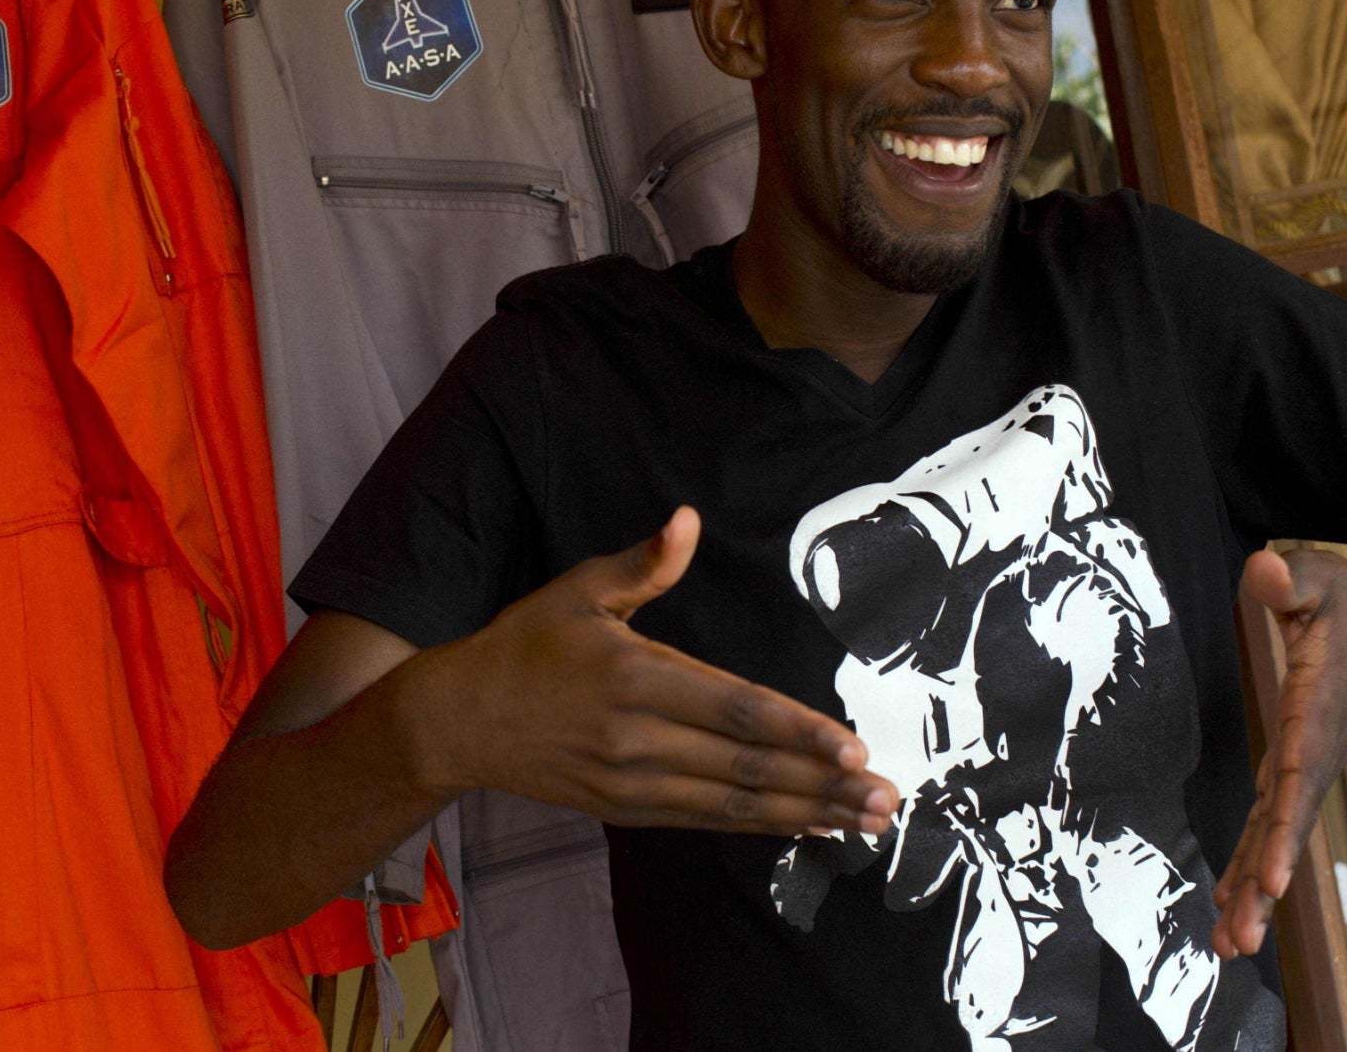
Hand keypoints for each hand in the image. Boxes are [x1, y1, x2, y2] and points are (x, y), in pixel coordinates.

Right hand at [426, 507, 899, 837]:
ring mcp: (632, 783)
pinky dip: (760, 827)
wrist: (460, 721)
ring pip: (733, 805)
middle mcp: (638, 739)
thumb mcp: (578, 590)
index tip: (852, 747)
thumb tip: (688, 518)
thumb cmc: (526, 645)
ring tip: (865, 824)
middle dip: (823, 786)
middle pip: (746, 770)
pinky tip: (805, 826)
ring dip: (805, 815)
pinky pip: (706, 822)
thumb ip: (642, 562)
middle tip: (886, 799)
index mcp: (635, 677)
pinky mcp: (626, 810)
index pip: (734, 710)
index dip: (798, 732)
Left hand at [1211, 545, 1346, 959]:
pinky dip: (1256, 859)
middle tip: (1236, 943)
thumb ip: (1292, 576)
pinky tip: (1232, 901)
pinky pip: (1276, 819)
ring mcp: (1310, 759)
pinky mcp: (1301, 761)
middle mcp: (1315, 746)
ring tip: (1228, 944)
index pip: (1299, 774)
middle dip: (1263, 884)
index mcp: (1316, 707)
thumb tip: (1265, 570)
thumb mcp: (1322, 573)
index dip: (1287, 828)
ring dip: (1255, 887)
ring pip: (1280, 832)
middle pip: (1287, 825)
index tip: (1275, 883)